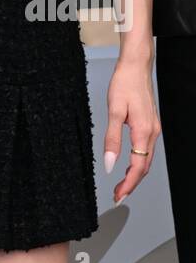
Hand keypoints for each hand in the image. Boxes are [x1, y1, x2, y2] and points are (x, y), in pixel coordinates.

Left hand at [103, 58, 160, 203]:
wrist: (136, 66)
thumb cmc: (124, 84)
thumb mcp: (114, 111)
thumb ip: (112, 139)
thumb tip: (110, 164)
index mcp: (144, 132)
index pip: (138, 167)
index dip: (128, 184)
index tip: (118, 195)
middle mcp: (152, 132)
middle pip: (144, 167)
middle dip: (132, 184)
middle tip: (118, 195)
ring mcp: (153, 129)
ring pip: (146, 159)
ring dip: (135, 174)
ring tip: (122, 185)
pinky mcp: (150, 124)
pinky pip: (146, 150)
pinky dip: (139, 162)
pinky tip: (129, 165)